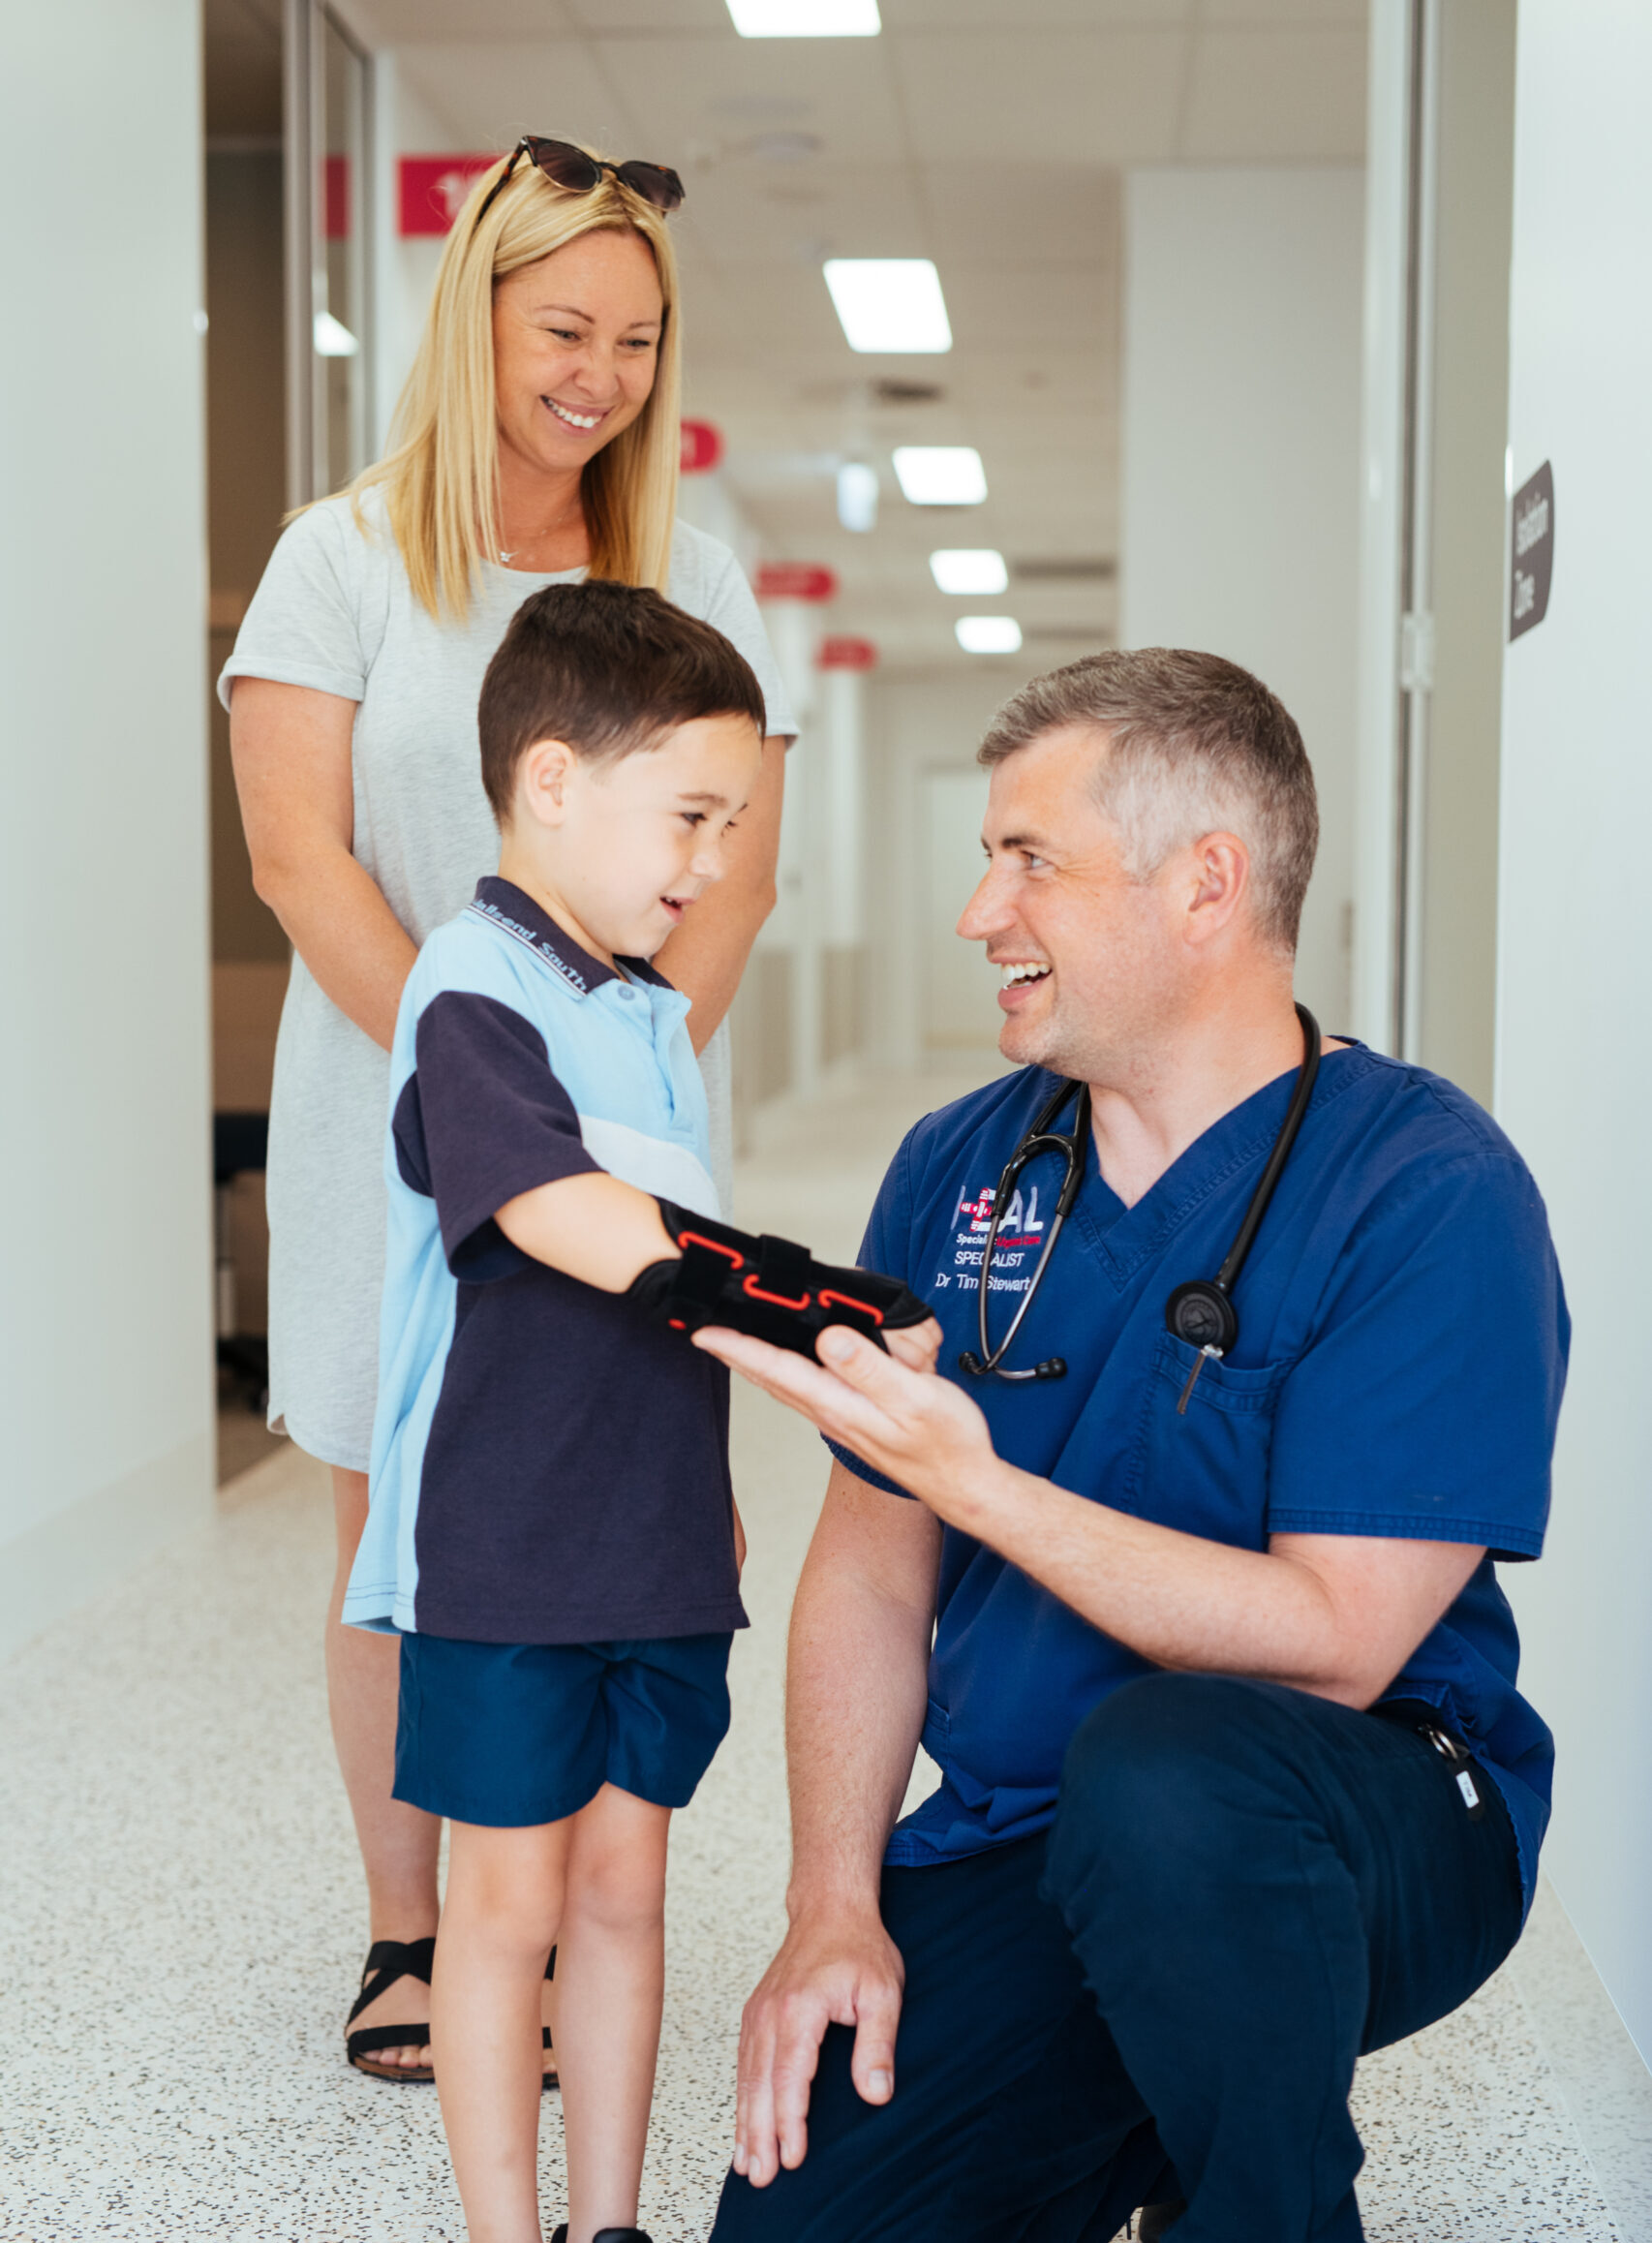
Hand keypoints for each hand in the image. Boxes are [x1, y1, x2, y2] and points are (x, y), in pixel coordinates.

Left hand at [694, 1319, 995, 1527]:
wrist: (965, 1484)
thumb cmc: (947, 1445)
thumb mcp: (915, 1397)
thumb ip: (870, 1368)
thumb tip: (830, 1339)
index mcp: (841, 1404)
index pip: (776, 1370)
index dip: (738, 1348)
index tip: (705, 1332)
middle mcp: (832, 1414)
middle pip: (770, 1378)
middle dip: (735, 1355)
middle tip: (704, 1332)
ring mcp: (841, 1420)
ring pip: (786, 1386)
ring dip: (756, 1364)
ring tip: (734, 1343)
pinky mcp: (854, 1421)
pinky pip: (807, 1391)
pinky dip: (785, 1373)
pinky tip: (789, 1364)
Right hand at [733, 1902, 904, 2186]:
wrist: (830, 1908)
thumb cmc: (858, 1946)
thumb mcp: (882, 1992)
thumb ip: (877, 2044)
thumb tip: (876, 2093)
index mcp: (799, 2008)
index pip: (790, 2076)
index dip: (790, 2120)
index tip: (793, 2156)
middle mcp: (770, 2012)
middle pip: (760, 2084)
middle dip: (759, 2134)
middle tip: (762, 2175)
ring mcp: (759, 2012)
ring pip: (747, 2077)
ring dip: (746, 2122)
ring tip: (747, 2163)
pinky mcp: (756, 2013)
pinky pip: (744, 2062)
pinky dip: (742, 2097)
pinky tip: (744, 2123)